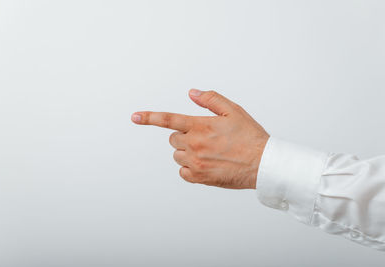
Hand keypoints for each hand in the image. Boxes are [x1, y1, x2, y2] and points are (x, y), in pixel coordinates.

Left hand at [131, 89, 268, 188]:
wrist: (262, 163)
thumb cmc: (250, 136)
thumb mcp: (233, 111)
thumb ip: (210, 100)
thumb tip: (191, 93)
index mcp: (200, 125)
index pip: (168, 119)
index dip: (149, 117)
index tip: (134, 117)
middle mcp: (194, 144)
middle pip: (173, 139)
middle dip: (184, 136)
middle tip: (205, 138)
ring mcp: (195, 162)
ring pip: (177, 155)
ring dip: (187, 152)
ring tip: (210, 152)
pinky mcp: (199, 178)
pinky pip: (182, 172)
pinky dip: (190, 168)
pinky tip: (207, 164)